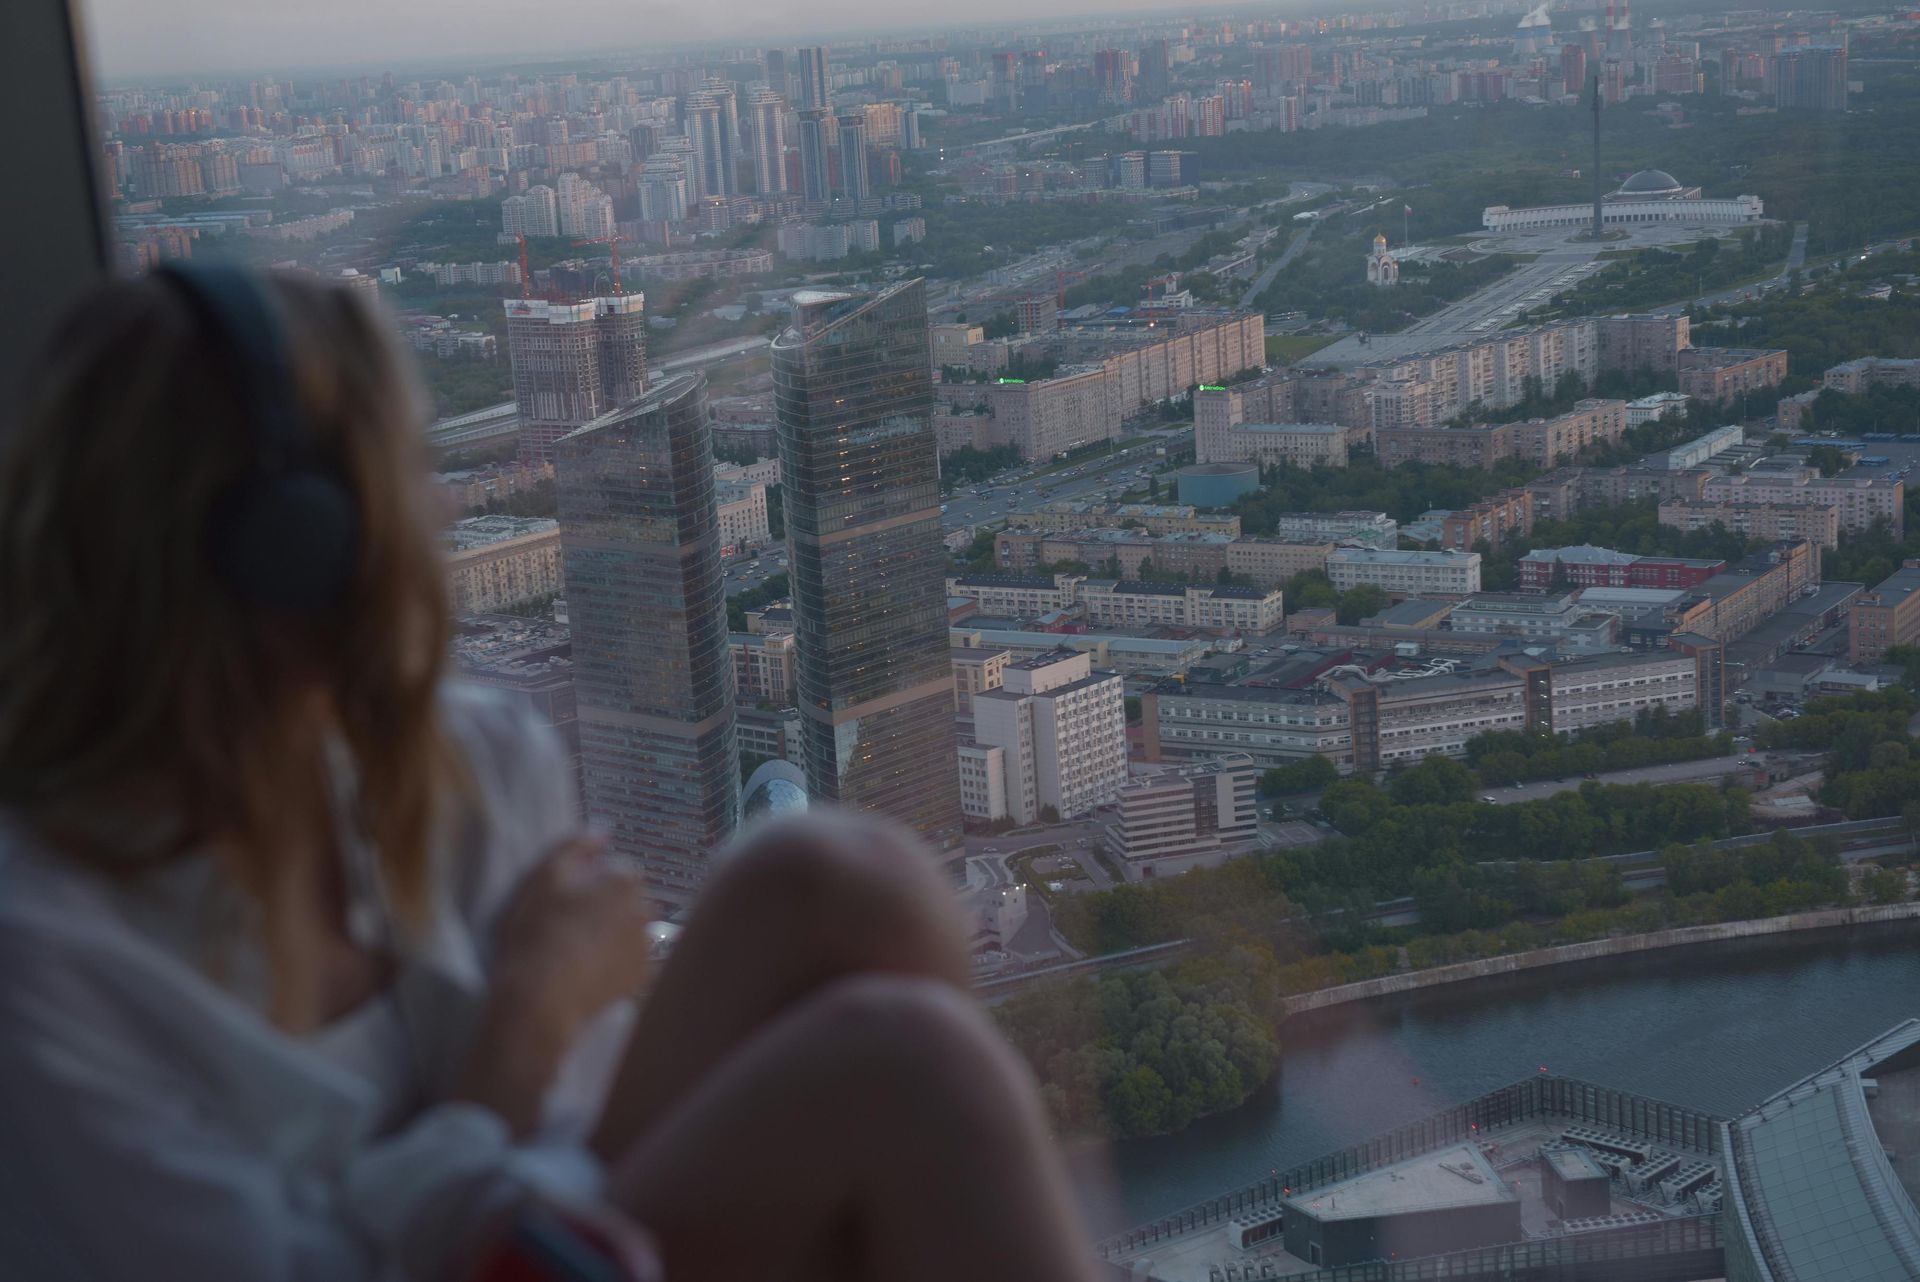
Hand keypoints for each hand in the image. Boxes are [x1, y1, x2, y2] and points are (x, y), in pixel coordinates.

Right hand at [455, 835, 653, 1132]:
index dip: (585, 884)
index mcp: (624, 878)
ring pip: (627, 929)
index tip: (561, 903)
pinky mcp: (643, 976)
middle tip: (566, 928)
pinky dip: (614, 962)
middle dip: (602, 907)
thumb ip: (576, 845)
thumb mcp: (544, 877)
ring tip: (575, 953)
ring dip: (609, 934)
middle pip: (623, 899)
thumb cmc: (537, 931)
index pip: (611, 870)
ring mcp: (647, 944)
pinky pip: (629, 959)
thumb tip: (603, 829)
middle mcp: (646, 907)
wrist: (541, 998)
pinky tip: (587, 972)